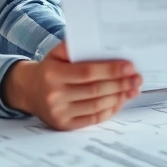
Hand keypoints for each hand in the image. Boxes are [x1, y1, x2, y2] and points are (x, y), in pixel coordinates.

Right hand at [0, 41, 142, 130]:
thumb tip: (100, 41)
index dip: (110, 70)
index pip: (87, 72)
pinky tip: (120, 101)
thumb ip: (74, 45)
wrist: (28, 90)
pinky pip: (92, 118)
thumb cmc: (49, 68)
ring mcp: (59, 112)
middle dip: (120, 84)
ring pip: (96, 106)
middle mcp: (54, 95)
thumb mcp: (56, 53)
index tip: (129, 66)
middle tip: (137, 78)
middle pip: (95, 90)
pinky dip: (109, 110)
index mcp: (53, 74)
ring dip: (119, 97)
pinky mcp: (64, 125)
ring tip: (133, 89)